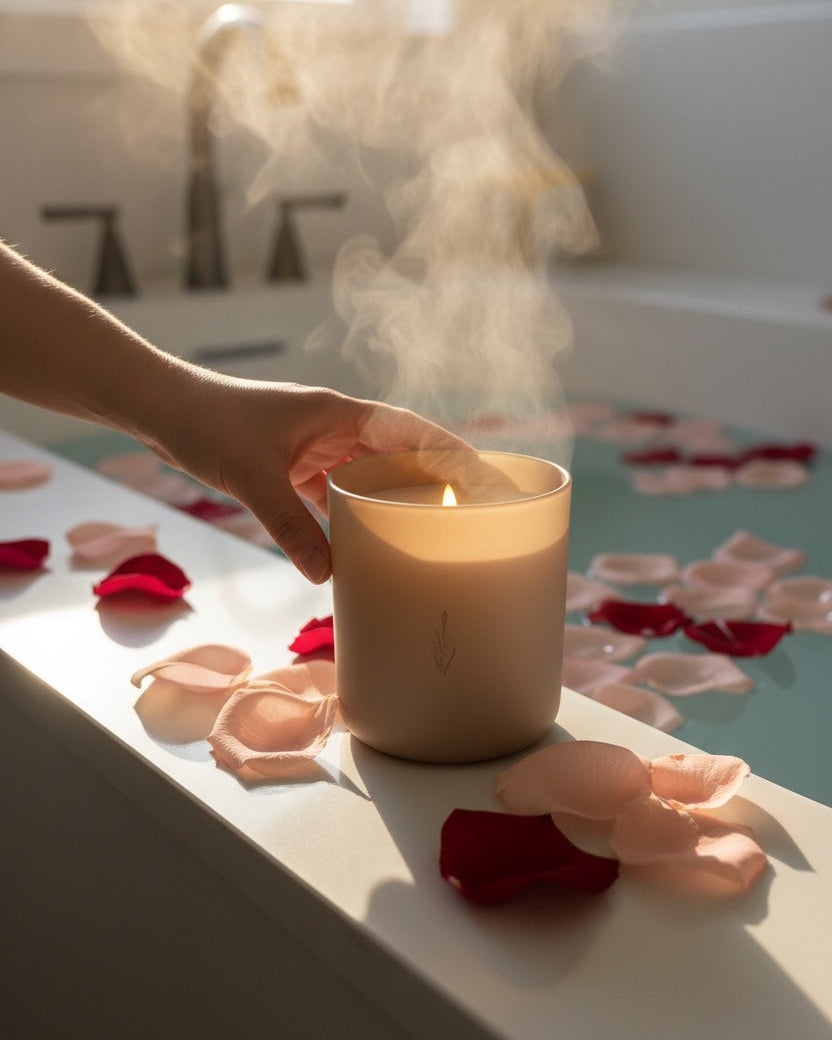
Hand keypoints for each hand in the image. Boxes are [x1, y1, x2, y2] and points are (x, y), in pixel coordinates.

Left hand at [145, 374, 469, 583]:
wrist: (163, 410)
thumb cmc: (209, 425)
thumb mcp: (253, 477)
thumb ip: (290, 525)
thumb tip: (327, 575)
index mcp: (340, 414)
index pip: (412, 431)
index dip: (452, 453)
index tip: (488, 477)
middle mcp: (337, 427)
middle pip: (401, 453)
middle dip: (437, 480)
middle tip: (474, 514)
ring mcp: (319, 447)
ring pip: (373, 474)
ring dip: (399, 498)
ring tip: (433, 532)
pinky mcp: (299, 465)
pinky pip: (341, 490)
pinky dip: (358, 512)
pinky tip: (369, 540)